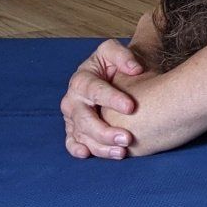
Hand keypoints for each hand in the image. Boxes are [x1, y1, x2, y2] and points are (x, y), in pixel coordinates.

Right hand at [61, 38, 146, 159]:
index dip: (112, 99)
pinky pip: (71, 142)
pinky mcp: (74, 130)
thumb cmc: (113, 64)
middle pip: (85, 118)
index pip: (95, 90)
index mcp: (82, 79)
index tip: (131, 107)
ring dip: (100, 146)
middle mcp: (73, 100)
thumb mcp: (114, 52)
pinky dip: (76, 149)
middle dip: (105, 131)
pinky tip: (87, 154)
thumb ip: (123, 56)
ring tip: (121, 152)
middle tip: (127, 138)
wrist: (109, 76)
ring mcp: (72, 117)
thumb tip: (135, 69)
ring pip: (81, 134)